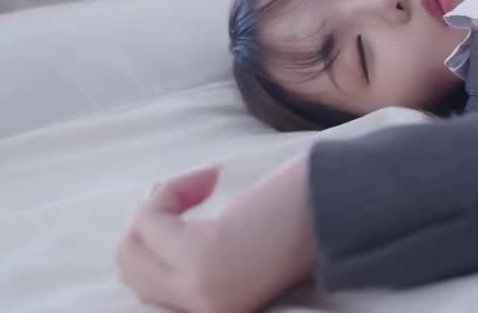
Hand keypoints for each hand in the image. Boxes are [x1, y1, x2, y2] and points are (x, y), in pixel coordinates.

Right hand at [114, 154, 315, 312]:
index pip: (150, 295)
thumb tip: (142, 232)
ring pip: (130, 250)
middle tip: (189, 193)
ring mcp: (202, 295)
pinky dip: (171, 190)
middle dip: (147, 225)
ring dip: (156, 207)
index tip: (183, 211)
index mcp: (218, 312)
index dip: (153, 248)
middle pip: (131, 273)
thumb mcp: (241, 249)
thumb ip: (198, 255)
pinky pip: (150, 221)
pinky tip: (212, 177)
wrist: (347, 204)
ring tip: (201, 185)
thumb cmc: (301, 218)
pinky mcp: (201, 263)